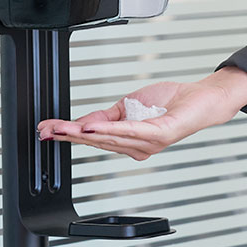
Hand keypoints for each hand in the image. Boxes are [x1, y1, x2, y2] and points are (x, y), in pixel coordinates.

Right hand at [36, 67, 246, 160]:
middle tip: (46, 131)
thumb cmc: (170, 102)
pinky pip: (131, 133)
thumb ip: (106, 116)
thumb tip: (83, 123)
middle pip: (96, 141)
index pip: (91, 137)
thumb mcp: (129, 104)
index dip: (67, 134)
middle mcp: (136, 147)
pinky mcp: (159, 135)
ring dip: (83, 134)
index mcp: (126, 140)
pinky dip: (110, 130)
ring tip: (63, 130)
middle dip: (68, 136)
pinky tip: (93, 129)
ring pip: (109, 138)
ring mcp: (147, 143)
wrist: (201, 99)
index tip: (46, 130)